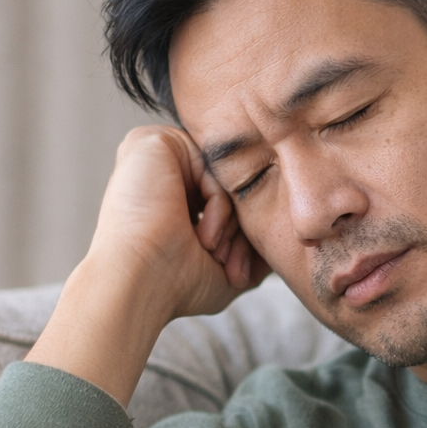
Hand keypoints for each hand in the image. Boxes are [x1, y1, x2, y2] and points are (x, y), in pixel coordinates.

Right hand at [26, 125, 270, 406]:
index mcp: (173, 199)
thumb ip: (253, 247)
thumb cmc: (177, 286)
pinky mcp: (153, 141)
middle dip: (240, 234)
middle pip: (232, 189)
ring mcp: (157, 156)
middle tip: (230, 268)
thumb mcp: (227, 268)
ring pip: (226, 179)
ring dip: (231, 225)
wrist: (141, 284)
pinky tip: (203, 237)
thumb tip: (285, 234)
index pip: (230, 204)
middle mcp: (164, 174)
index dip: (242, 239)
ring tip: (214, 254)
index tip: (236, 277)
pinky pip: (213, 166)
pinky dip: (220, 206)